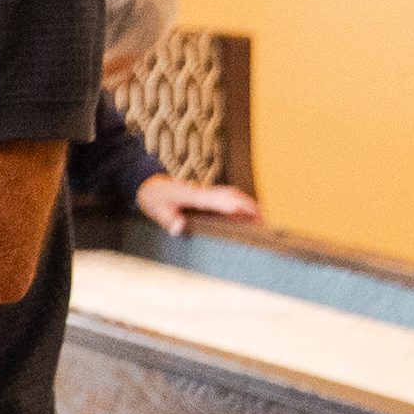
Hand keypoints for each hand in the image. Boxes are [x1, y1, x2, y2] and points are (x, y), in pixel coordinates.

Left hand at [131, 172, 260, 236]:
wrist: (149, 184)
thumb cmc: (154, 198)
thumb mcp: (157, 210)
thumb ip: (168, 220)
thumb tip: (180, 228)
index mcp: (193, 196)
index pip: (217, 201)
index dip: (232, 206)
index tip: (248, 213)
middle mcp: (203, 192)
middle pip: (231, 196)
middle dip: (248, 206)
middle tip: (264, 220)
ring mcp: (205, 192)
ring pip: (231, 195)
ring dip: (247, 203)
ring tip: (261, 217)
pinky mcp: (205, 195)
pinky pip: (226, 197)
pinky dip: (239, 203)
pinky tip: (246, 213)